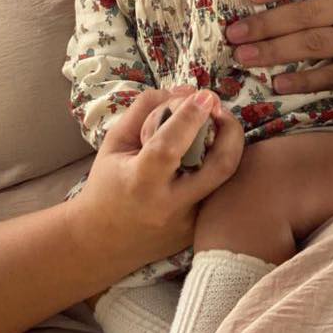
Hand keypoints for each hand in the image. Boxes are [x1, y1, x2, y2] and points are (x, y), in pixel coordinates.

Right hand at [70, 89, 243, 271]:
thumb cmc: (106, 185)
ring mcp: (189, 223)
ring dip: (230, 147)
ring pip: (229, 180)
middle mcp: (170, 206)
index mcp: (140, 182)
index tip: (204, 95)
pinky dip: (219, 168)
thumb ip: (146, 109)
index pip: (169, 146)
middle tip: (220, 110)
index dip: (190, 117)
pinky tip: (210, 154)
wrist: (101, 242)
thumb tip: (187, 91)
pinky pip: (220, 194)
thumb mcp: (115, 141)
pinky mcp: (200, 233)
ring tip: (219, 127)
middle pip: (220, 166)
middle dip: (231, 130)